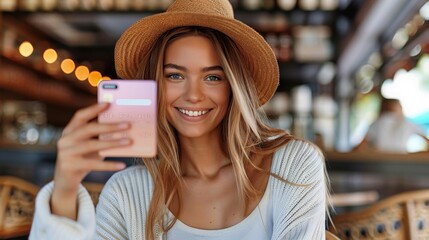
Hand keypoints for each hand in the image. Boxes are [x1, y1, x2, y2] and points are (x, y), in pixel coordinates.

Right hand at [51, 103, 129, 218]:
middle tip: (127, 125)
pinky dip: (109, 165)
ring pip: (92, 145)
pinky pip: (93, 165)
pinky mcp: (69, 166)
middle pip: (89, 129)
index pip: (80, 116)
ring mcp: (65, 153)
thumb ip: (100, 137)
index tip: (109, 103)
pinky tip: (122, 165)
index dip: (93, 109)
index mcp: (69, 131)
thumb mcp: (90, 145)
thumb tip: (124, 129)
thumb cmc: (83, 159)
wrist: (65, 181)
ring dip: (112, 143)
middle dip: (110, 126)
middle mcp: (65, 139)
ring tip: (129, 142)